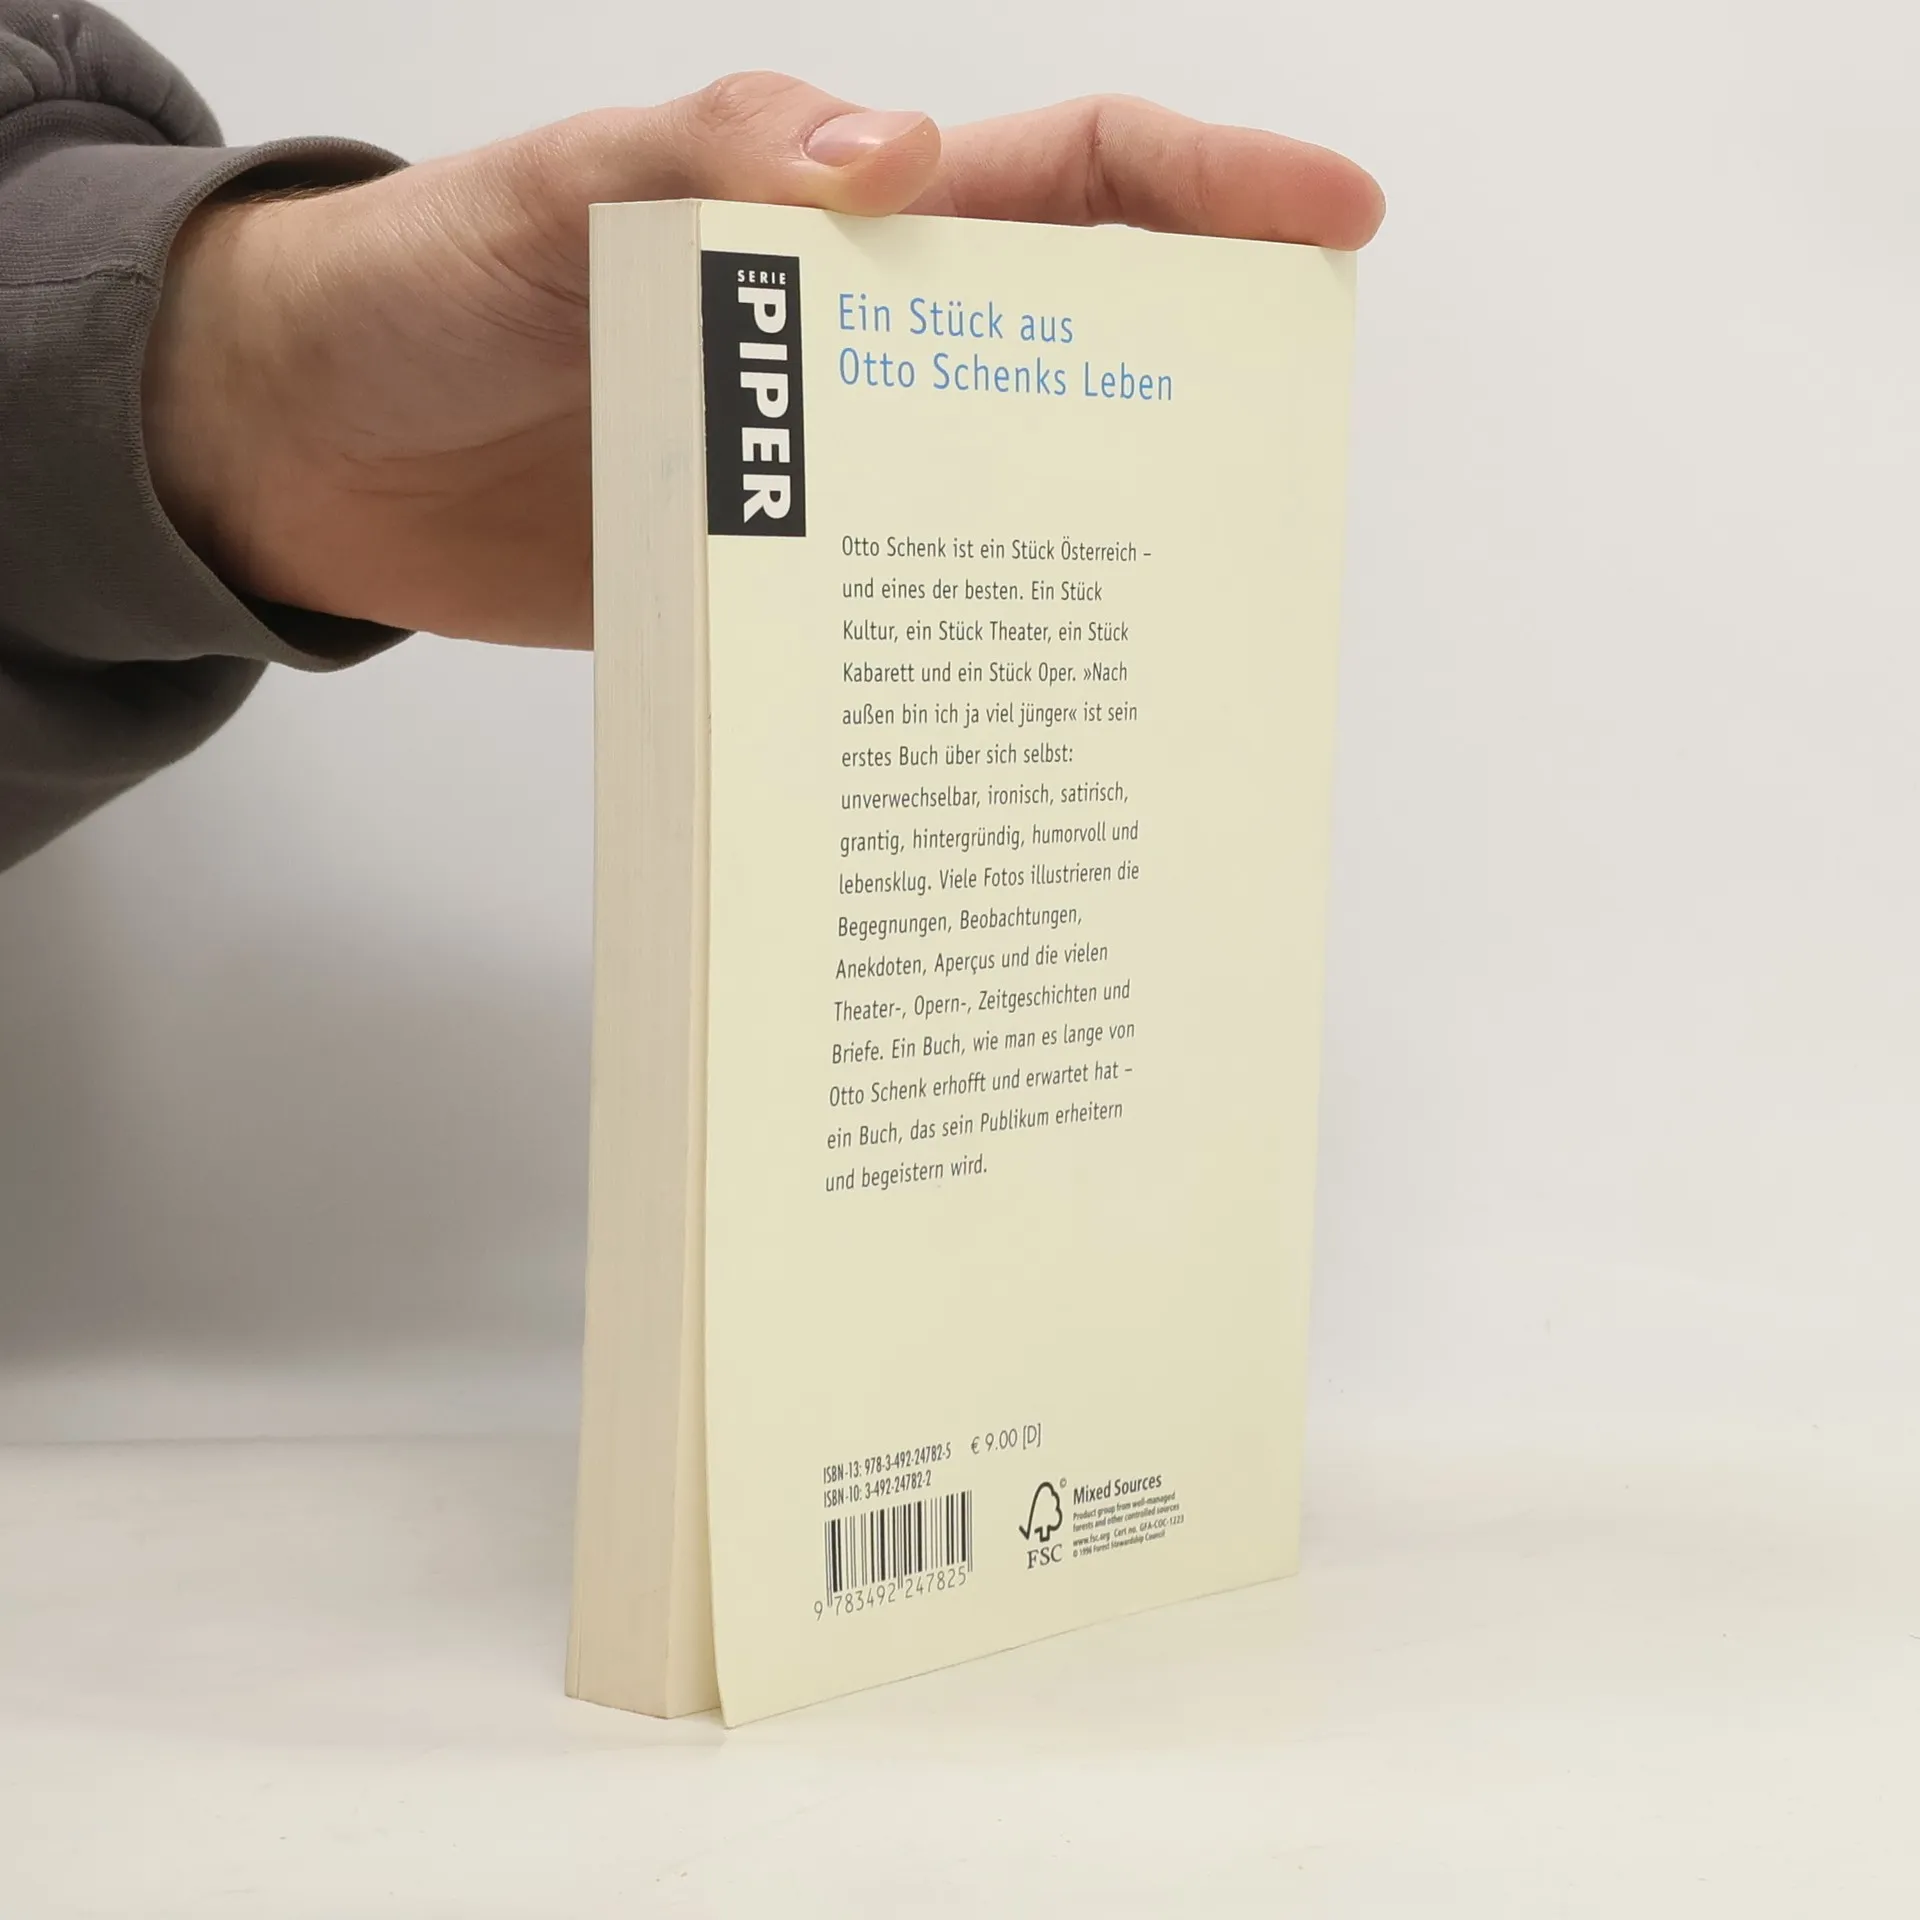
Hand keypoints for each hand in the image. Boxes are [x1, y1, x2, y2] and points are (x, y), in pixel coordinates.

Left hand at [145, 75, 1383, 647]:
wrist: (313, 455)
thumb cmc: (424, 289)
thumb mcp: (557, 195)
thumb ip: (710, 159)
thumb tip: (896, 156)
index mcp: (843, 228)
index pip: (1070, 181)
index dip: (1211, 191)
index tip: (1333, 225)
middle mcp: (861, 355)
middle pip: (1079, 361)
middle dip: (1197, 403)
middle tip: (1275, 485)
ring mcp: (826, 485)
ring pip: (1001, 512)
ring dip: (1084, 568)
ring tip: (1171, 645)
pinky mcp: (776, 593)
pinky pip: (894, 625)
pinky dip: (953, 671)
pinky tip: (994, 733)